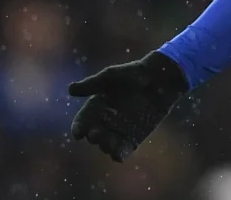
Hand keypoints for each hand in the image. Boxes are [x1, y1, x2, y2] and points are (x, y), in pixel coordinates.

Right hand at [69, 51, 188, 161]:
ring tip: (107, 144)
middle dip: (94, 135)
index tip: (79, 132)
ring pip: (107, 143)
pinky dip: (119, 154)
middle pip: (94, 133)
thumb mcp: (111, 76)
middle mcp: (105, 120)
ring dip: (106, 145)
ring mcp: (119, 129)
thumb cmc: (133, 74)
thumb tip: (70, 90)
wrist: (160, 79)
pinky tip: (118, 156)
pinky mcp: (134, 137)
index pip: (83, 120)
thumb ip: (92, 84)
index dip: (79, 126)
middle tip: (96, 134)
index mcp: (96, 106)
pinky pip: (123, 149)